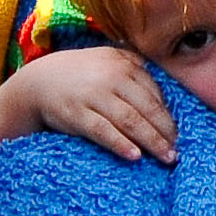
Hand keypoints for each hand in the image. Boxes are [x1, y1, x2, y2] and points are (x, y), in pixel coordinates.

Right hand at [17, 47, 176, 164]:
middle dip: (166, 132)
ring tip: (166, 157)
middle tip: (177, 151)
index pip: (154, 93)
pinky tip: (135, 156)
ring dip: (151, 141)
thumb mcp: (106, 59)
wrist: (37, 82)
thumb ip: (133, 66)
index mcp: (123, 63)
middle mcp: (111, 77)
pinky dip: (121, 144)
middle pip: (147, 108)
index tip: (178, 134)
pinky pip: (103, 131)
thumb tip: (163, 90)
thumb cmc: (79, 74)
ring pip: (130, 121)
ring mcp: (93, 95)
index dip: (168, 116)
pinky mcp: (77, 114)